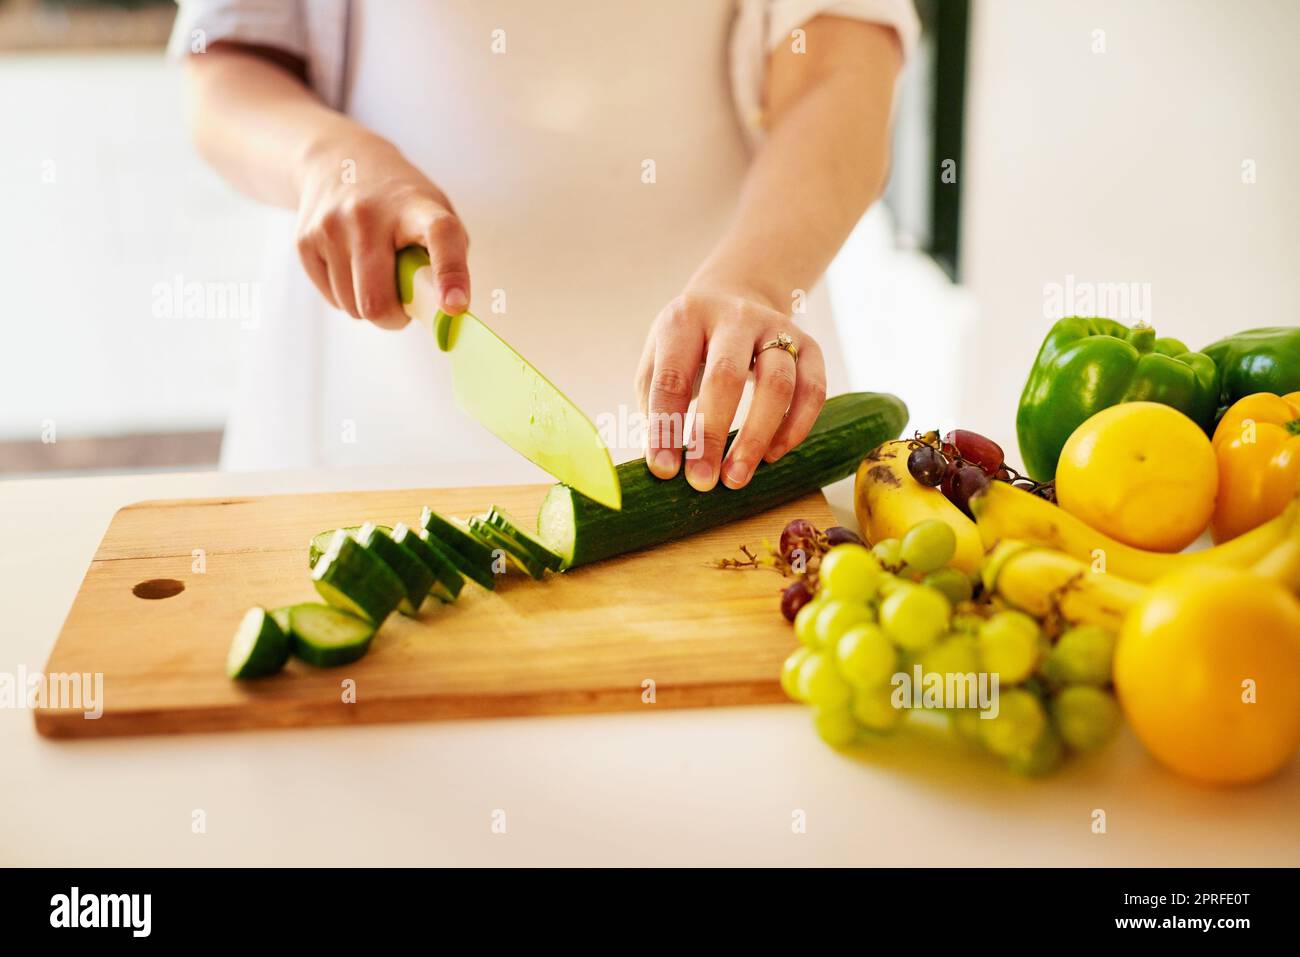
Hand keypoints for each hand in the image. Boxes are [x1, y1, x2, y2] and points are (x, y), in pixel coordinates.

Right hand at [294, 133, 469, 328]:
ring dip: (370, 308)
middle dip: (394, 318)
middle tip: (402, 308)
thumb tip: (448, 311)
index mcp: (415, 206)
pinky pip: (334, 300)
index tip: (454, 305)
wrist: (339, 161)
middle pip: (377, 298)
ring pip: (353, 306)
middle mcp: (369, 214)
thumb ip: (448, 257)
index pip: (440, 235)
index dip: (450, 274)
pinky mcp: (305, 242)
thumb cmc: (399, 201)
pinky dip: (348, 298)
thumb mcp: (434, 211)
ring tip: (376, 277)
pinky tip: (352, 268)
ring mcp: (332, 226)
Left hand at [636, 289, 827, 490]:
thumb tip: (664, 465)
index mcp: (685, 319)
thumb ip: (657, 405)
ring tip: (737, 478)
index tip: (663, 471)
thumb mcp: (658, 361)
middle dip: (712, 435)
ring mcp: (775, 328)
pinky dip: (796, 427)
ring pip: (777, 384)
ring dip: (756, 438)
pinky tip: (774, 455)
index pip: (672, 377)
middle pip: (726, 377)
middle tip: (703, 482)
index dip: (666, 427)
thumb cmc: (689, 346)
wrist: (735, 297)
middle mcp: (733, 316)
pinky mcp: (809, 345)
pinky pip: (813, 389)